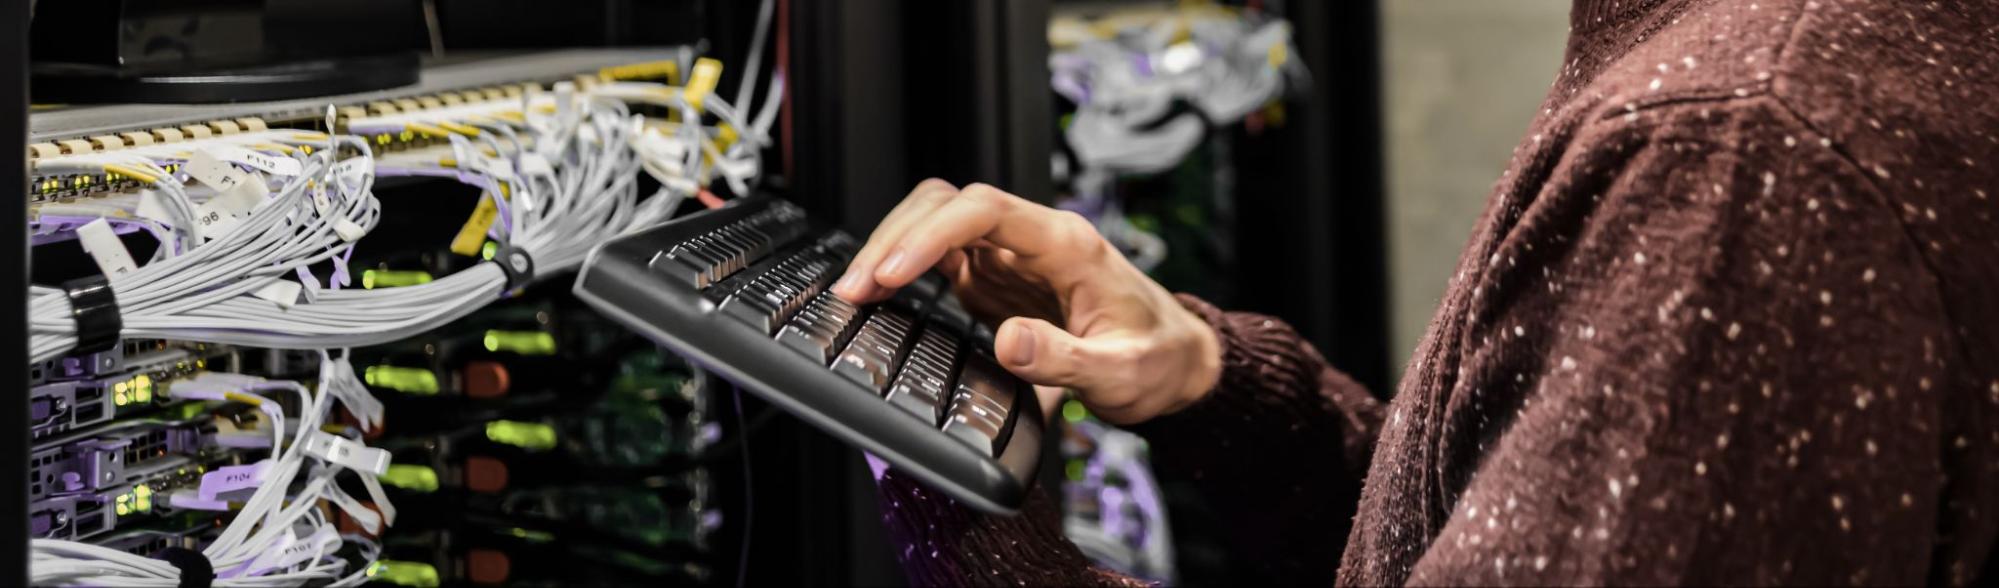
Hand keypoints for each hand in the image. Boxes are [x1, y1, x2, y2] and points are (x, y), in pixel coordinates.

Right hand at [832, 180, 1221, 424]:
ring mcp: (1011, 257)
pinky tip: (878, 296)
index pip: (984, 210)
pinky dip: (903, 270)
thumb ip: (1066, 360)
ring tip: (854, 292)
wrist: (1175, 362)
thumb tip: (1009, 343)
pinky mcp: (996, 280)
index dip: (930, 234)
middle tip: (855, 289)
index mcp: (1066, 245)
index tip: (892, 272)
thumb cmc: (1157, 361)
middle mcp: (1033, 240)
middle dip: (895, 238)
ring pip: (936, 223)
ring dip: (891, 249)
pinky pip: (940, 257)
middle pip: (948, 205)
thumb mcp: (1121, 373)